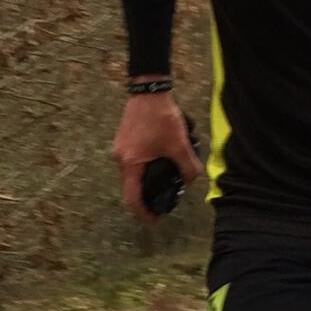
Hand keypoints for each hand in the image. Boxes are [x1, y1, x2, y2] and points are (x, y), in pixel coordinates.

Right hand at [112, 92, 201, 222]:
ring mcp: (120, 149)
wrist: (147, 90)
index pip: (131, 199)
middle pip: (130, 187)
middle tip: (162, 203)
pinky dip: (143, 169)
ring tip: (163, 182)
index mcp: (131, 164)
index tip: (153, 221)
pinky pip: (132, 162)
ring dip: (145, 182)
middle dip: (145, 198)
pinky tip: (158, 162)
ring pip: (131, 174)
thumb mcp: (179, 144)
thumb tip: (191, 180)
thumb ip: (188, 166)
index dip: (142, 213)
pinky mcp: (123, 140)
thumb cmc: (160, 117)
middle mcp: (120, 159)